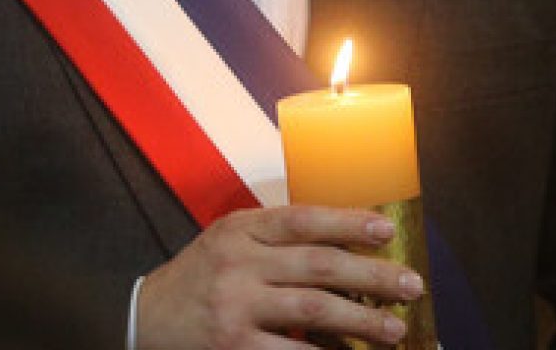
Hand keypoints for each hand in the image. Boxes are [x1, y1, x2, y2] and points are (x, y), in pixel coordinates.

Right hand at [136, 205, 423, 349]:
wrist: (144, 319)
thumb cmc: (199, 277)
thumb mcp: (227, 241)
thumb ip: (271, 239)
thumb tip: (341, 243)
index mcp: (240, 228)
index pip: (301, 218)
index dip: (347, 221)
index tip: (386, 228)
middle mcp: (238, 261)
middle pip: (317, 263)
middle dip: (371, 275)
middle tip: (410, 284)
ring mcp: (236, 305)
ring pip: (312, 308)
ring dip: (362, 320)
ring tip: (396, 330)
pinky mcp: (233, 346)